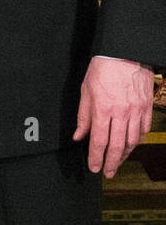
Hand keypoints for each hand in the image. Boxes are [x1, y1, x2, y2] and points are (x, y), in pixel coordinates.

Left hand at [74, 56, 154, 177]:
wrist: (124, 51)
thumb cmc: (103, 67)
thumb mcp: (86, 90)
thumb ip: (83, 115)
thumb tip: (79, 135)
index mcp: (103, 108)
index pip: (99, 140)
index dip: (96, 157)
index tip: (94, 167)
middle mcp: (121, 112)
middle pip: (117, 146)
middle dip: (111, 163)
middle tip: (108, 173)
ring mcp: (136, 110)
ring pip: (132, 141)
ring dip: (125, 154)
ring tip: (118, 161)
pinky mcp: (146, 106)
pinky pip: (144, 129)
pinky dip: (137, 140)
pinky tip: (132, 145)